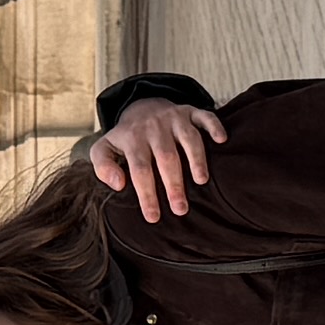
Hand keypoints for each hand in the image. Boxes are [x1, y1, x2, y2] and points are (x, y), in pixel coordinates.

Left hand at [84, 98, 225, 218]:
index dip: (147, 193)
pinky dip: (215, 126)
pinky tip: (221, 140)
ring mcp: (174, 118)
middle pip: (166, 157)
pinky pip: (205, 116)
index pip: (140, 169)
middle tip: (180, 209)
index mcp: (132, 139)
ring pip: (188, 138)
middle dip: (174, 184)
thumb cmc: (126, 139)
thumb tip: (118, 185)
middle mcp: (154, 127)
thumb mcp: (104, 149)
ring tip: (201, 181)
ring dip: (197, 159)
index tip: (153, 217)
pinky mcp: (190, 111)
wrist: (142, 107)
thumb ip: (103, 167)